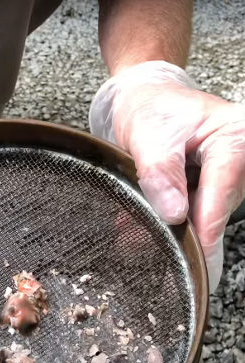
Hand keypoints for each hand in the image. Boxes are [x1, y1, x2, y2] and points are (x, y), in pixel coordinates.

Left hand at [90, 60, 244, 288]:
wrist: (142, 99)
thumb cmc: (149, 108)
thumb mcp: (148, 137)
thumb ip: (160, 174)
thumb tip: (174, 214)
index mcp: (234, 136)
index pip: (223, 189)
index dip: (207, 225)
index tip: (199, 256)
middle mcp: (238, 153)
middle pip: (215, 204)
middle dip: (185, 230)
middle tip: (160, 251)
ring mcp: (226, 171)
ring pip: (201, 211)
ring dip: (171, 227)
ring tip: (136, 236)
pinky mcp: (210, 181)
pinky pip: (190, 208)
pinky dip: (166, 219)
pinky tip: (139, 228)